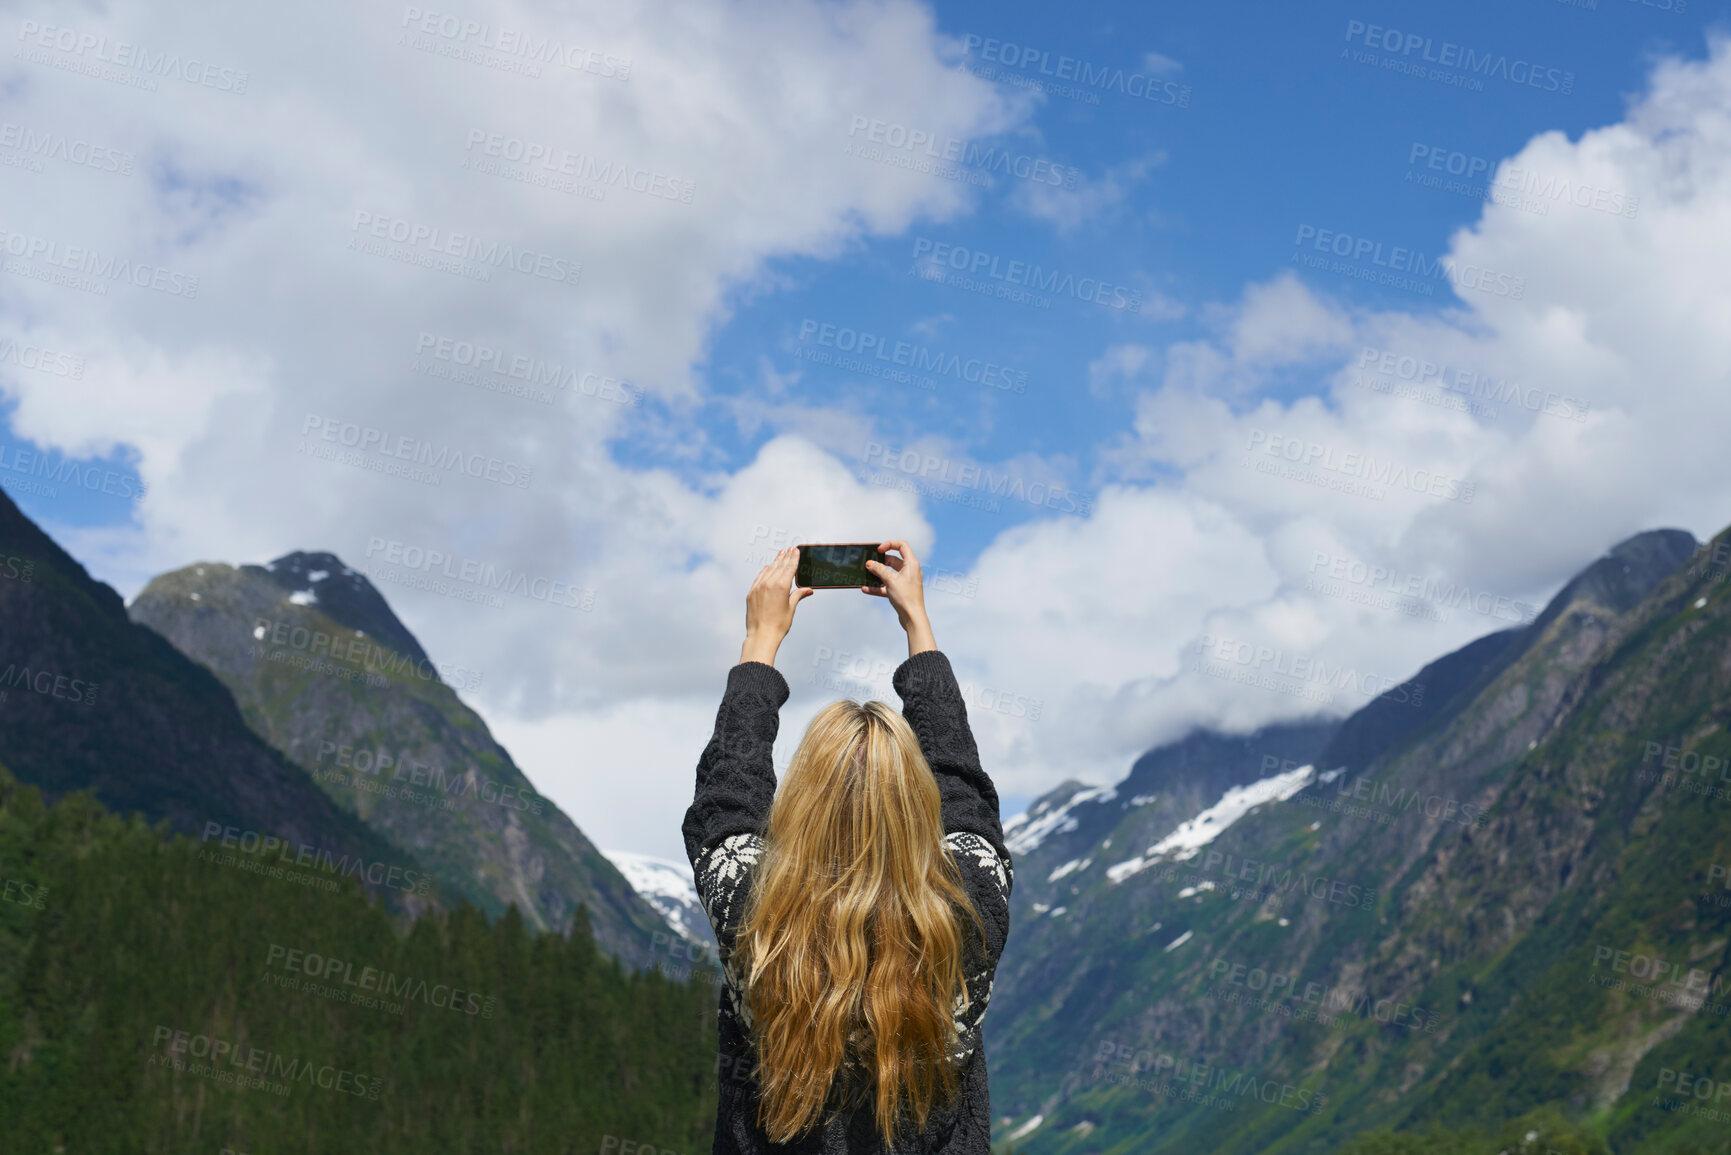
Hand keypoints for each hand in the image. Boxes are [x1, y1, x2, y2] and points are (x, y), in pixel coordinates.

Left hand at [740, 548, 811, 665]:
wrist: (761, 635)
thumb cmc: (779, 625)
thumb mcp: (791, 608)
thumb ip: (798, 595)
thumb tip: (808, 590)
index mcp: (781, 586)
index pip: (789, 568)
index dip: (793, 558)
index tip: (795, 550)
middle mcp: (769, 583)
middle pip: (779, 566)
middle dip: (785, 557)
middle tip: (789, 549)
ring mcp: (758, 587)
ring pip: (769, 570)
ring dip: (775, 562)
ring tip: (780, 554)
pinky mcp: (751, 593)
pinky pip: (759, 577)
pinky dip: (765, 571)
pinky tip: (768, 567)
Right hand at [864, 540, 935, 656]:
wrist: (913, 618)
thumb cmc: (906, 597)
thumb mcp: (890, 580)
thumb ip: (879, 570)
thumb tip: (870, 563)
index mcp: (911, 564)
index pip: (902, 546)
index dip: (889, 544)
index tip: (878, 550)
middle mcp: (910, 571)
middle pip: (893, 560)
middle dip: (880, 562)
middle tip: (869, 564)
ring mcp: (905, 582)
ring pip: (889, 574)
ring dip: (877, 575)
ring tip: (866, 575)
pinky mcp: (900, 592)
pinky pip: (887, 586)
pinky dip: (877, 587)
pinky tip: (866, 589)